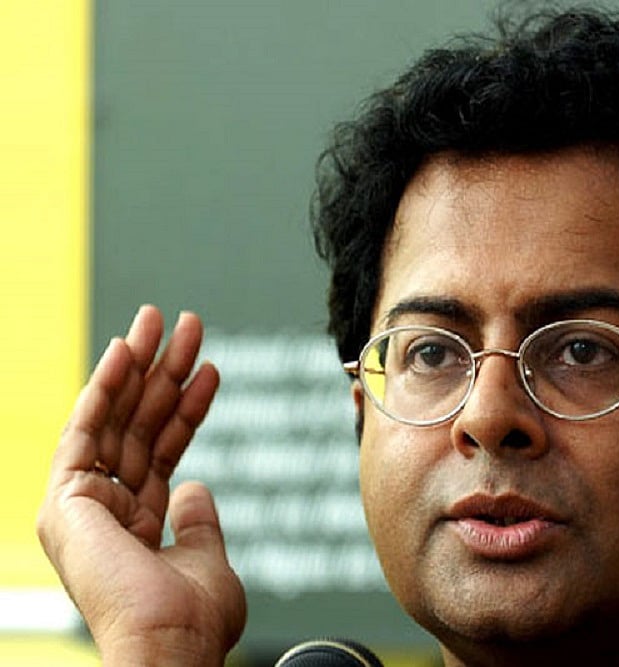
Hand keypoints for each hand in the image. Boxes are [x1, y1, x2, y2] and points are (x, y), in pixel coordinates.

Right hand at [36, 305, 245, 665]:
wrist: (170, 645)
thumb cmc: (193, 618)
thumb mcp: (206, 559)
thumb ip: (197, 522)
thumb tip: (195, 486)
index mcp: (135, 526)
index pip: (162, 450)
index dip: (186, 407)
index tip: (207, 368)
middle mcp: (105, 511)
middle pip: (138, 425)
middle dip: (163, 372)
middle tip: (184, 323)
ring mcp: (83, 505)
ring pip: (115, 418)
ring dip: (141, 365)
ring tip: (165, 320)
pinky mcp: (66, 499)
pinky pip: (88, 428)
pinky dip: (107, 386)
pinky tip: (128, 350)